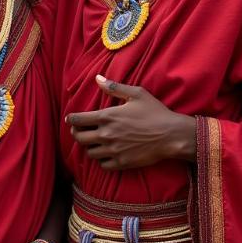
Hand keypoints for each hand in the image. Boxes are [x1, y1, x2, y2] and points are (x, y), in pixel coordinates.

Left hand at [67, 74, 196, 169]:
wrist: (171, 135)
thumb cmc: (155, 112)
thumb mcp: (136, 94)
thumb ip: (114, 87)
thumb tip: (97, 78)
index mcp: (107, 116)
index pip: (78, 120)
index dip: (71, 119)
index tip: (70, 119)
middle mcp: (106, 134)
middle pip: (79, 138)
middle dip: (76, 133)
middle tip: (79, 131)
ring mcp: (113, 150)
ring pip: (89, 152)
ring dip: (89, 147)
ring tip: (94, 142)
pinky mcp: (121, 162)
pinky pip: (102, 165)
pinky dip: (101, 160)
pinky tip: (106, 154)